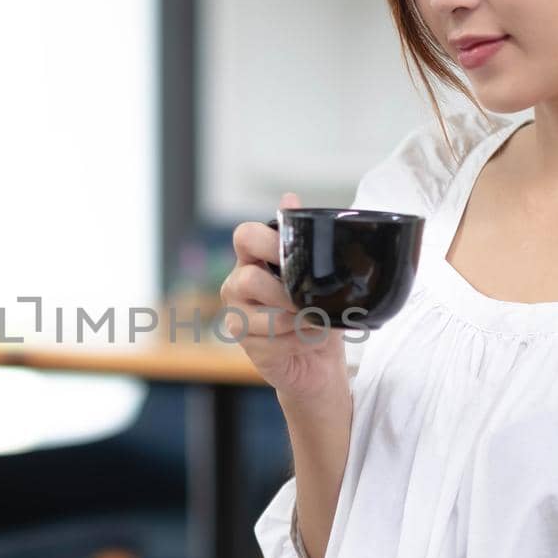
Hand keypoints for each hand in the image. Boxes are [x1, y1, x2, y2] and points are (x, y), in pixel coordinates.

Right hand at [219, 193, 350, 401]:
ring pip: (259, 316)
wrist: (321, 360)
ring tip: (317, 322)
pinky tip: (310, 341)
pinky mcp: (246, 346)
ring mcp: (237, 317)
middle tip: (309, 299)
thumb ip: (303, 239)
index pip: (244, 236)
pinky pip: (271, 342)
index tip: (293, 254)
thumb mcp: (319, 274)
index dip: (267, 242)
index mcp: (253, 259)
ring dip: (297, 320)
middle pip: (246, 279)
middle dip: (284, 292)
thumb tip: (289, 196)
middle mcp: (237, 285)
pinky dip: (299, 341)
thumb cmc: (317, 310)